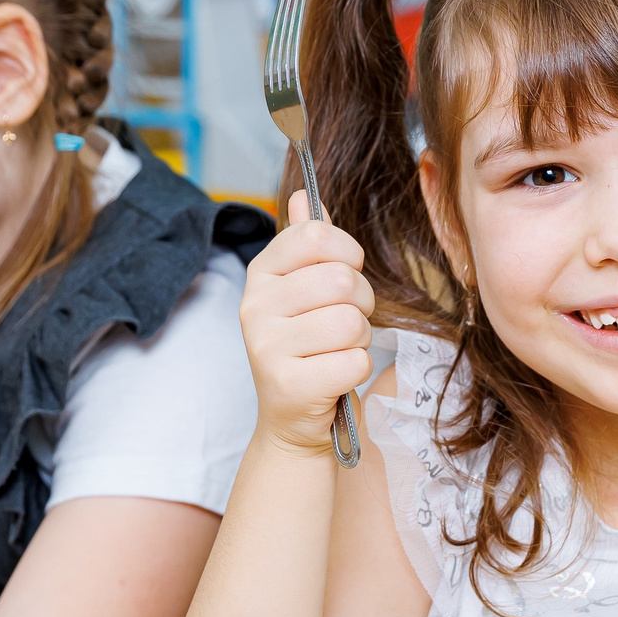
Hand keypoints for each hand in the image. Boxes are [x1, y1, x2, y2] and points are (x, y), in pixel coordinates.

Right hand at [241, 191, 375, 456]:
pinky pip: (353, 362)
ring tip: (337, 351)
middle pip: (341, 280)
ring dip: (359, 340)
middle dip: (361, 303)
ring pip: (350, 322)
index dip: (348, 254)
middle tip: (346, 323)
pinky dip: (355, 371)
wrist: (293, 421)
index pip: (317, 235)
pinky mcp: (289, 385)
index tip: (345, 275)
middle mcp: (255, 307)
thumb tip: (303, 195)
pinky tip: (334, 377)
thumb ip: (309, 244)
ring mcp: (267, 347)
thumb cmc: (308, 348)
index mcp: (260, 274)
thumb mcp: (304, 291)